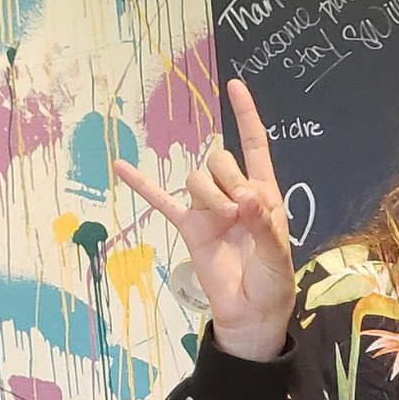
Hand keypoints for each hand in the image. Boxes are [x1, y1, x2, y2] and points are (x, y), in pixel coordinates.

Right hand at [116, 79, 295, 361]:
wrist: (248, 313)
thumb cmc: (272, 283)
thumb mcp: (277, 256)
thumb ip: (264, 227)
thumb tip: (247, 199)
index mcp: (263, 193)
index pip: (254, 145)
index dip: (245, 115)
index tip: (233, 85)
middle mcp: (234, 194)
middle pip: (220, 160)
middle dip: (229, 179)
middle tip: (240, 212)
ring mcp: (208, 209)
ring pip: (196, 179)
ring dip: (209, 194)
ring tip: (224, 221)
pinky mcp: (188, 227)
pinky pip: (161, 201)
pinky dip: (142, 184)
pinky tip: (121, 167)